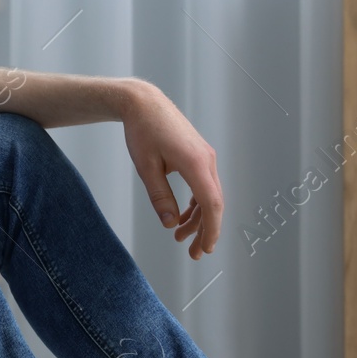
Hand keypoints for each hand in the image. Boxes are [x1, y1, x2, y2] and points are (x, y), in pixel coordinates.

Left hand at [121, 83, 223, 258]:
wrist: (144, 103)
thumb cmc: (142, 132)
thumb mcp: (146, 168)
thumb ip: (160, 197)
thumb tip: (171, 224)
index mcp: (195, 163)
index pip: (211, 204)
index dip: (211, 230)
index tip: (206, 249)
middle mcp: (207, 160)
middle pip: (214, 203)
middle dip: (206, 231)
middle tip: (195, 254)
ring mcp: (206, 157)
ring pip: (209, 195)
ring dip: (199, 219)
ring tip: (181, 238)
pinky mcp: (200, 156)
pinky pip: (203, 185)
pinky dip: (196, 204)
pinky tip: (184, 217)